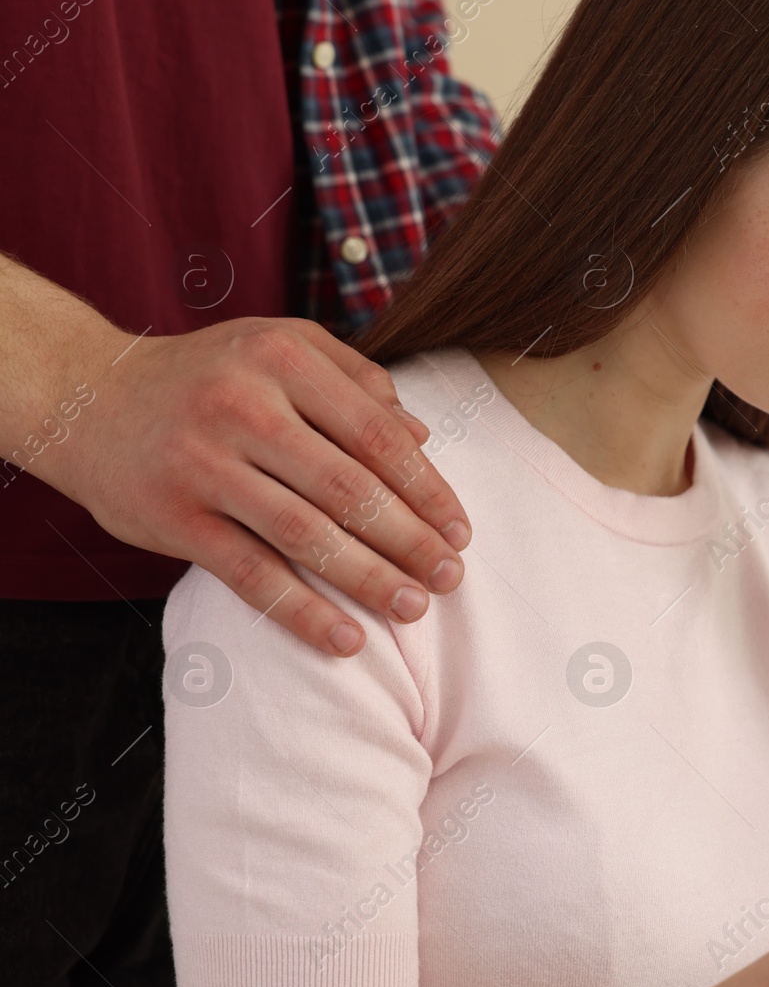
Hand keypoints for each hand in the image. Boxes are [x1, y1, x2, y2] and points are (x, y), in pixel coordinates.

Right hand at [51, 316, 471, 656]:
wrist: (88, 395)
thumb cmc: (210, 374)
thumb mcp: (281, 347)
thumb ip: (357, 382)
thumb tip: (423, 437)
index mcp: (284, 360)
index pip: (377, 435)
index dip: (428, 489)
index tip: (461, 530)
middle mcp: (245, 407)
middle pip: (349, 488)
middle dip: (411, 540)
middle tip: (451, 577)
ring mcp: (205, 464)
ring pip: (305, 534)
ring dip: (369, 578)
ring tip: (412, 608)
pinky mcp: (173, 517)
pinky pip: (249, 574)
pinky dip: (302, 611)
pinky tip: (344, 639)